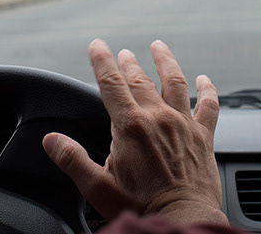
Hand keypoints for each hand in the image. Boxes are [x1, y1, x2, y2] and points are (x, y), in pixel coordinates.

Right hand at [43, 39, 226, 225]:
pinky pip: (209, 105)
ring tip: (159, 47)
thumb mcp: (97, 187)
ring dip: (165, 62)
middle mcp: (158, 118)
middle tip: (124, 53)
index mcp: (131, 126)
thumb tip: (51, 140)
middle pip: (141, 80)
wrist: (183, 219)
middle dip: (129, 63)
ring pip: (175, 82)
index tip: (97, 45)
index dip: (102, 60)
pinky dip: (207, 90)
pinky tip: (204, 80)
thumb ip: (72, 159)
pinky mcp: (203, 137)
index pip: (111, 83)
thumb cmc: (141, 206)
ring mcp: (183, 124)